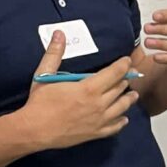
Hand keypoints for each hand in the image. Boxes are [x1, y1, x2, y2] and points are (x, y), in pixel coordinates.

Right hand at [17, 31, 139, 149]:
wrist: (34, 131)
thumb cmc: (39, 102)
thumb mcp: (45, 75)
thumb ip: (54, 54)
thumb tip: (59, 34)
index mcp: (89, 88)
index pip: (115, 73)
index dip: (124, 65)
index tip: (127, 61)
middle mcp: (99, 104)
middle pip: (120, 89)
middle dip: (126, 80)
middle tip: (129, 76)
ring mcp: (99, 120)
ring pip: (122, 107)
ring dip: (129, 99)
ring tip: (133, 95)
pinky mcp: (96, 133)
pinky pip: (114, 127)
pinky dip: (121, 121)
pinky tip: (123, 118)